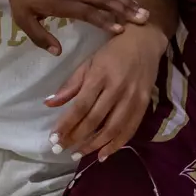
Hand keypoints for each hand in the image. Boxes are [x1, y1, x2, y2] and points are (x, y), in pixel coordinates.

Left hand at [4, 0, 147, 55]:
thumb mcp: (23, 18)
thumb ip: (40, 36)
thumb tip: (57, 52)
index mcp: (62, 3)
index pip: (87, 12)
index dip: (104, 20)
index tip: (120, 29)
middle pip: (105, 0)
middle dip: (125, 9)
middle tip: (143, 19)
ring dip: (126, 0)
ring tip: (143, 10)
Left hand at [46, 24, 167, 160]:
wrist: (145, 41)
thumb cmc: (112, 52)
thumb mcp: (89, 62)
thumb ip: (71, 84)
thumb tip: (50, 103)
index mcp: (100, 75)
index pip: (81, 105)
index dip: (67, 124)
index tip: (54, 138)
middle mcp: (117, 88)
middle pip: (95, 119)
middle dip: (76, 137)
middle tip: (61, 149)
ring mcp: (133, 97)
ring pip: (113, 128)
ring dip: (94, 145)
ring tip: (78, 154)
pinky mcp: (145, 104)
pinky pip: (130, 129)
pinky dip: (116, 145)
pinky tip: (103, 155)